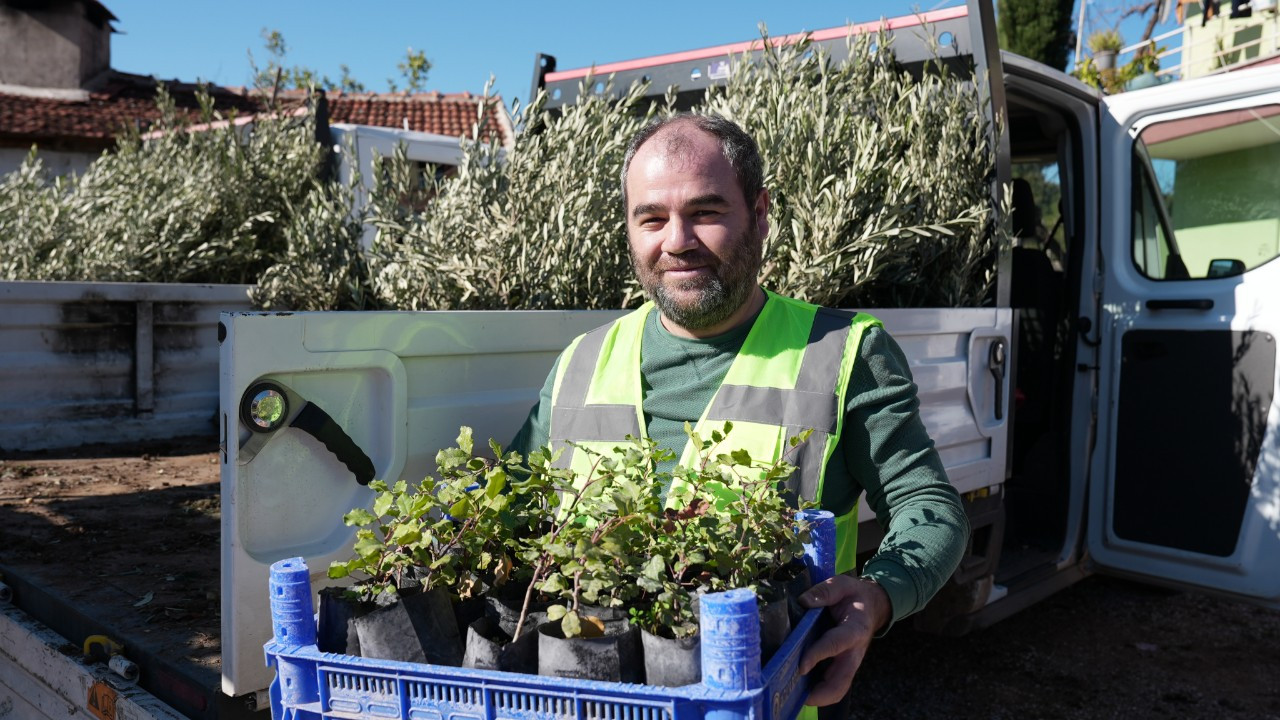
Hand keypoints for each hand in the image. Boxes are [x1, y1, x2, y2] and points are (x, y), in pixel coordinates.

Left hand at [797, 575, 891, 706]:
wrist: (873, 605)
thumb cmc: (855, 595)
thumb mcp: (843, 584)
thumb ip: (824, 591)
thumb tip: (803, 601)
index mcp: (855, 629)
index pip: (836, 644)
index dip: (818, 655)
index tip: (801, 666)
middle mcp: (854, 652)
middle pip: (840, 683)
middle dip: (819, 694)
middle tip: (793, 694)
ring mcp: (849, 663)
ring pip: (836, 689)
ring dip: (816, 696)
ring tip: (790, 694)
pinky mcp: (842, 666)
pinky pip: (831, 684)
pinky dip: (816, 690)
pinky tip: (795, 686)